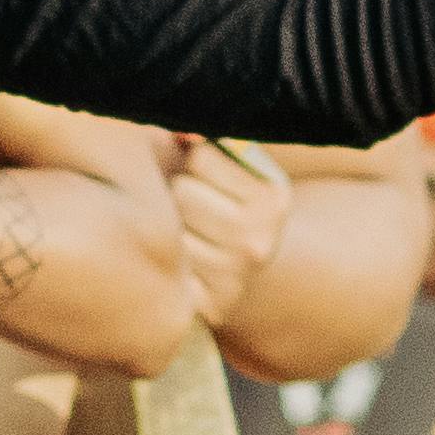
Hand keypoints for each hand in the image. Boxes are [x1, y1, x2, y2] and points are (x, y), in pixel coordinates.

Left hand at [164, 133, 294, 321]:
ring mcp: (236, 276)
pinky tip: (175, 261)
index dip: (190, 160)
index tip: (201, 173)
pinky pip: (162, 267)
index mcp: (274, 197)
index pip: (201, 156)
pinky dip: (161, 261)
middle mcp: (262, 239)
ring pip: (168, 228)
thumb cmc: (214, 201)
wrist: (234, 268)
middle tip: (188, 207)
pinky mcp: (209, 304)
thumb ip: (197, 138)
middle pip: (182, 192)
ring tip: (183, 231)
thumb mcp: (218, 166)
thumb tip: (183, 130)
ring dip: (165, 226)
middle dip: (175, 192)